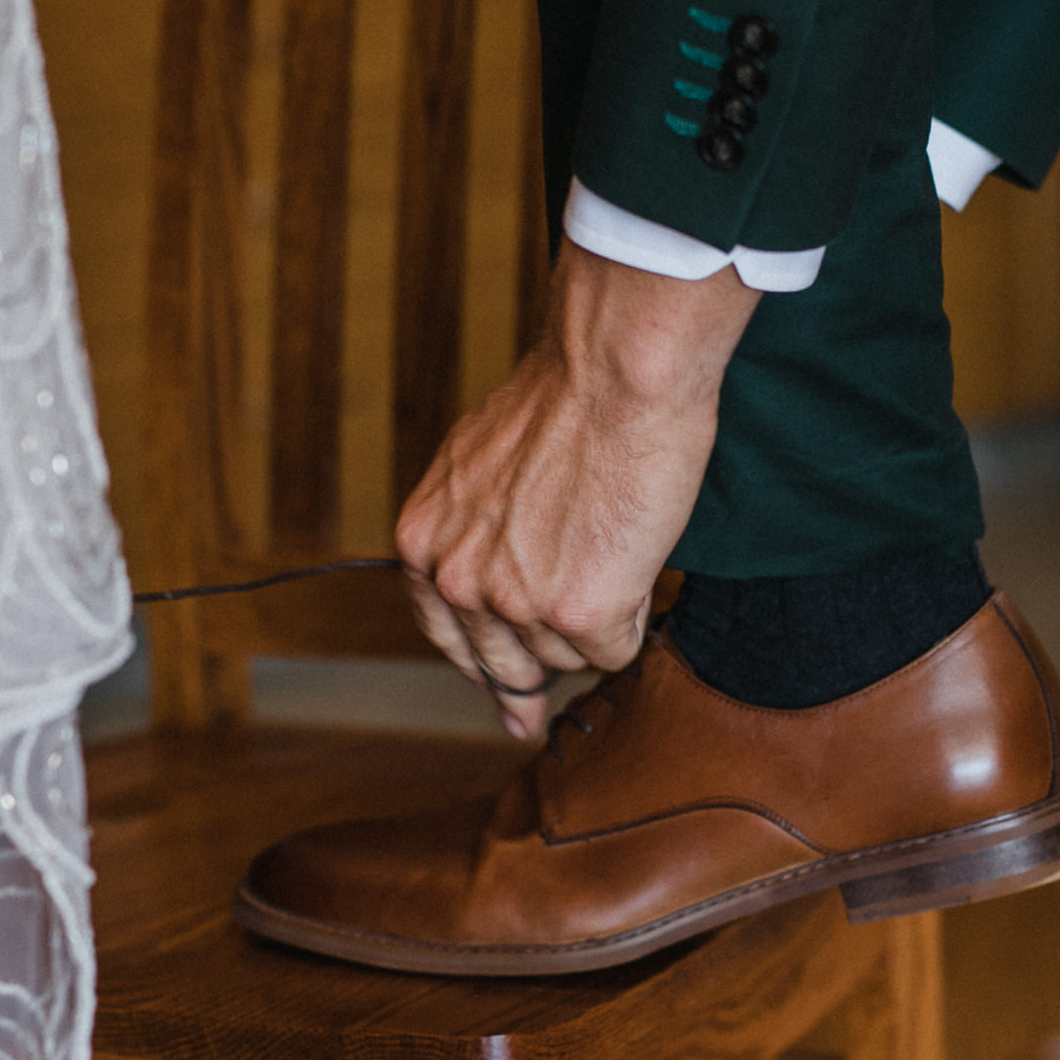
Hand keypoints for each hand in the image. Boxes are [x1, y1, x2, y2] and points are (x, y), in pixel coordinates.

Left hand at [397, 239, 759, 735]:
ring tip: (614, 542)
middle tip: (558, 653)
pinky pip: (615, 651)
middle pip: (508, 664)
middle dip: (540, 659)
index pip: (447, 635)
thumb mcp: (481, 468)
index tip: (504, 687)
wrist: (613, 372)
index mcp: (424, 541)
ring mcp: (514, 603)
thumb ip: (475, 535)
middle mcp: (456, 580)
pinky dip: (635, 614)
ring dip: (598, 618)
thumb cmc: (565, 400)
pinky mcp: (577, 614)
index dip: (487, 656)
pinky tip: (636, 558)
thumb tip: (493, 593)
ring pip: (567, 658)